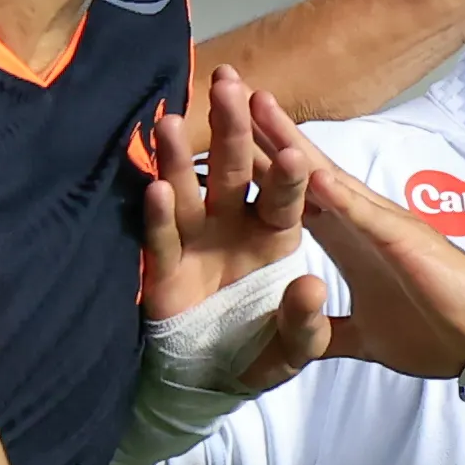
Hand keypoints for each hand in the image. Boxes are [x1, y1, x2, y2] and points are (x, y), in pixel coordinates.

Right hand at [142, 67, 332, 391]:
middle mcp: (234, 226)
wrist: (209, 381)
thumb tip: (310, 285)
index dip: (287, 171)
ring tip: (169, 121)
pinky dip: (157, 216)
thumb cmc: (258, 354)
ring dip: (177, 158)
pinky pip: (160, 238)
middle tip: (227, 83)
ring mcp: (196, 241)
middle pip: (232, 170)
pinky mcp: (163, 267)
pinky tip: (154, 189)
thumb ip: (304, 324)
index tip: (293, 147)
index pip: (284, 195)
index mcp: (276, 234)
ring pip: (187, 190)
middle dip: (230, 128)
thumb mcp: (292, 350)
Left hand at [249, 91, 464, 378]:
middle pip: (300, 168)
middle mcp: (357, 221)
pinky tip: (311, 172)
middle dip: (262, 130)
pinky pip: (367, 218)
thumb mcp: (361, 336)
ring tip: (256, 105)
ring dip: (291, 143)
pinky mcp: (404, 243)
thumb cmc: (430, 331)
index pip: (288, 193)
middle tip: (224, 85)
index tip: (214, 133)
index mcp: (343, 238)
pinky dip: (339, 196)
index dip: (254, 162)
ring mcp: (380, 226)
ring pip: (327, 177)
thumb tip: (297, 332)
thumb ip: (324, 331)